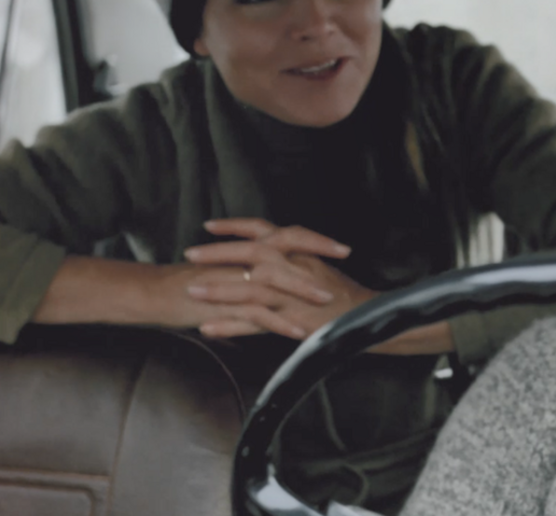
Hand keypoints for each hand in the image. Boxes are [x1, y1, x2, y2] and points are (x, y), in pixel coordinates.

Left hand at [183, 219, 365, 338]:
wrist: (365, 317)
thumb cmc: (342, 295)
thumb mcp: (317, 268)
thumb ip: (292, 260)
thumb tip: (268, 255)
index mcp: (297, 252)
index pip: (262, 230)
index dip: (235, 226)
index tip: (209, 226)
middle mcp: (293, 267)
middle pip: (250, 252)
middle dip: (217, 253)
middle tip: (190, 254)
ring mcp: (292, 294)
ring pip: (249, 286)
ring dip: (217, 289)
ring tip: (191, 291)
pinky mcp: (292, 319)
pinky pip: (255, 321)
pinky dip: (230, 325)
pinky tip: (207, 328)